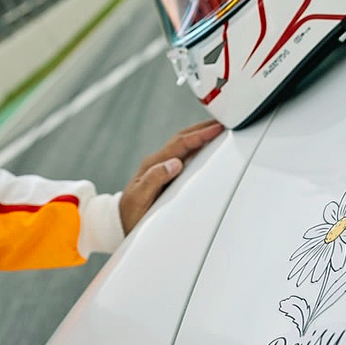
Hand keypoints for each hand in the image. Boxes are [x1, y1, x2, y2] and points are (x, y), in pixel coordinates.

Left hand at [119, 120, 223, 234]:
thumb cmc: (130, 213)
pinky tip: (205, 149)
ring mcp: (161, 167)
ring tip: (218, 130)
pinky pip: (184, 156)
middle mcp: (158, 162)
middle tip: (224, 122)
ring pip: (184, 145)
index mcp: (153, 164)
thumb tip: (175, 163)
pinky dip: (197, 148)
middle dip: (203, 129)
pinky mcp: (165, 174)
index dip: (199, 135)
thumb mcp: (140, 198)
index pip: (180, 144)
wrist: (120, 222)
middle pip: (183, 139)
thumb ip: (154, 179)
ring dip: (201, 136)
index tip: (217, 128)